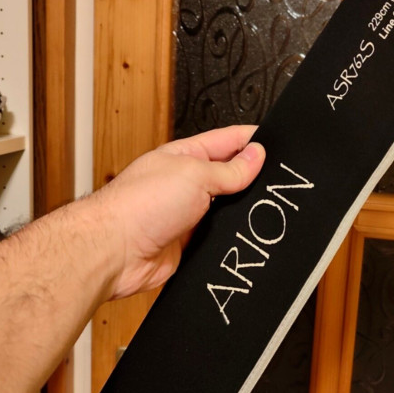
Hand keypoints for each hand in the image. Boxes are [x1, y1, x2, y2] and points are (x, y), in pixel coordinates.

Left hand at [93, 125, 264, 298]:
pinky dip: (230, 239)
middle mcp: (186, 185)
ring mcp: (187, 215)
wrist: (114, 252)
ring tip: (264, 209)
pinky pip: (218, 239)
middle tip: (279, 180)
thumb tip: (257, 156)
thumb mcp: (195, 175)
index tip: (278, 143)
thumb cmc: (138, 206)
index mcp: (185, 157)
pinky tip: (243, 237)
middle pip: (230, 177)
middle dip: (252, 178)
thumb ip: (230, 169)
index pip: (227, 142)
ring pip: (227, 211)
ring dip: (241, 212)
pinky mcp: (188, 244)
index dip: (253, 140)